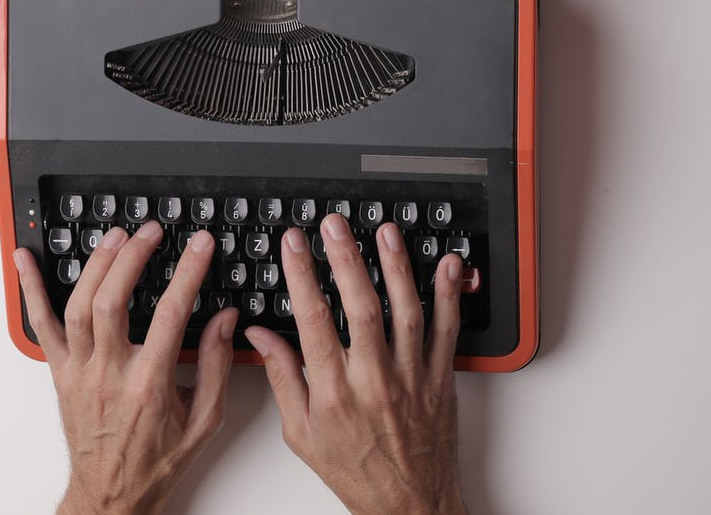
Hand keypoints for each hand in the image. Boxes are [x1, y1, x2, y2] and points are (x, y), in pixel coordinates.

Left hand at [13, 222, 238, 514]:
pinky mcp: (59, 372)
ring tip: (116, 236)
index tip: (200, 245)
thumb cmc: (155, 461)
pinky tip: (25, 258)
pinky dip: (31, 288)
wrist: (111, 497)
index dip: (188, 272)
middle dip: (133, 257)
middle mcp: (108, 374)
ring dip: (96, 264)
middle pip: (113, 301)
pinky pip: (41, 325)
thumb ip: (216, 366)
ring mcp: (79, 371)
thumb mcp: (204, 421)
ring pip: (79, 306)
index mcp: (149, 384)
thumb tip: (225, 319)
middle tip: (152, 231)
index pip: (171, 313)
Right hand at [244, 214, 467, 514]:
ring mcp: (411, 377)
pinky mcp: (441, 379)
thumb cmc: (355, 470)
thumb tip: (258, 335)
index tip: (294, 243)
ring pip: (406, 312)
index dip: (301, 275)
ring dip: (396, 267)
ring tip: (385, 232)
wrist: (409, 506)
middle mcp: (374, 381)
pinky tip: (449, 265)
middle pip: (361, 307)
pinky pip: (448, 331)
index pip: (313, 321)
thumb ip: (281, 377)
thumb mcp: (301, 433)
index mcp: (335, 393)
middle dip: (346, 259)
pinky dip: (451, 296)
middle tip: (335, 224)